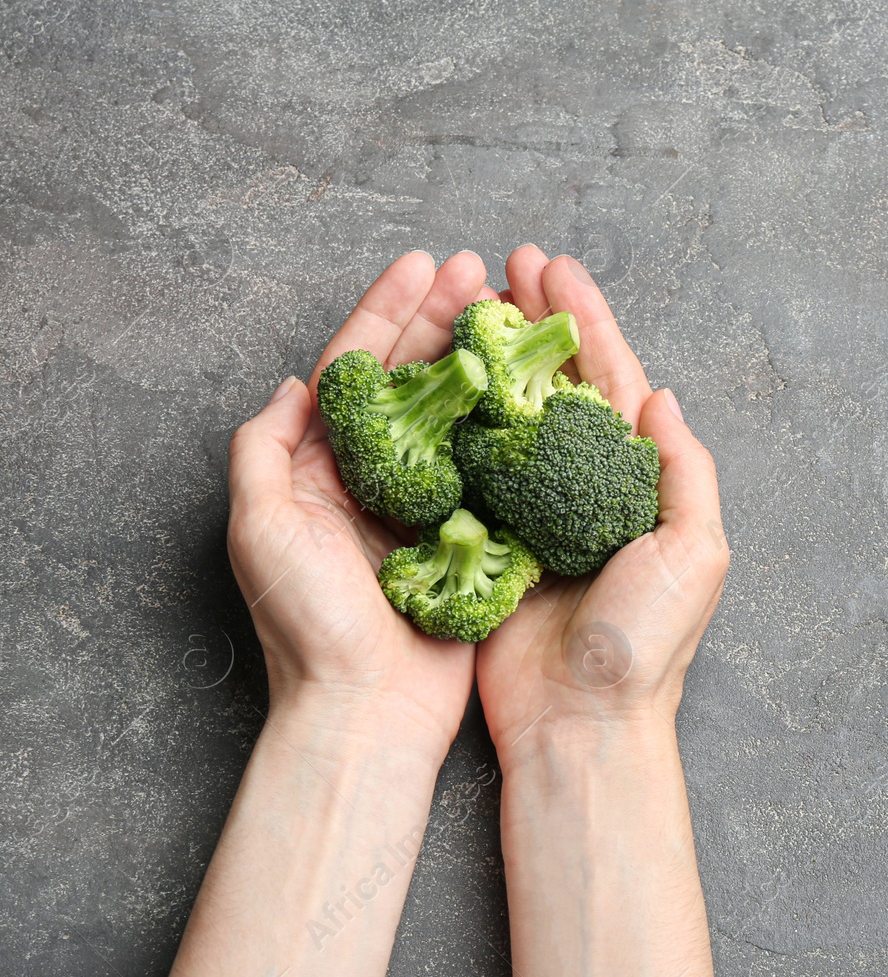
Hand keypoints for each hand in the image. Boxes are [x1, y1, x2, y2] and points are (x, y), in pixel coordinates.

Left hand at [226, 249, 497, 752]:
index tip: (425, 264)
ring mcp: (424, 505)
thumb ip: (265, 452)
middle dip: (443, 318)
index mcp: (320, 468)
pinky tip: (536, 389)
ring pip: (457, 413)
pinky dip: (511, 424)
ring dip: (482, 360)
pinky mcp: (468, 535)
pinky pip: (492, 466)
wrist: (366, 713)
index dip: (388, 311)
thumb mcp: (262, 530)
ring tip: (514, 313)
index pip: (356, 369)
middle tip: (483, 271)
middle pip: (412, 379)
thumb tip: (295, 386)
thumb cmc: (308, 629)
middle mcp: (373, 478)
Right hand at [476, 247, 730, 756]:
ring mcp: (533, 508)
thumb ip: (684, 472)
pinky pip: (468, 466)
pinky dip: (453, 420)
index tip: (552, 269)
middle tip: (506, 262)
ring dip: (491, 357)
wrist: (581, 725)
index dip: (585, 321)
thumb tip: (661, 397)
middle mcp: (586, 485)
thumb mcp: (694, 554)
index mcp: (638, 481)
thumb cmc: (646, 646)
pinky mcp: (486, 539)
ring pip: (510, 413)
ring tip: (467, 302)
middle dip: (536, 321)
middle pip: (558, 383)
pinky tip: (433, 379)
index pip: (613, 379)